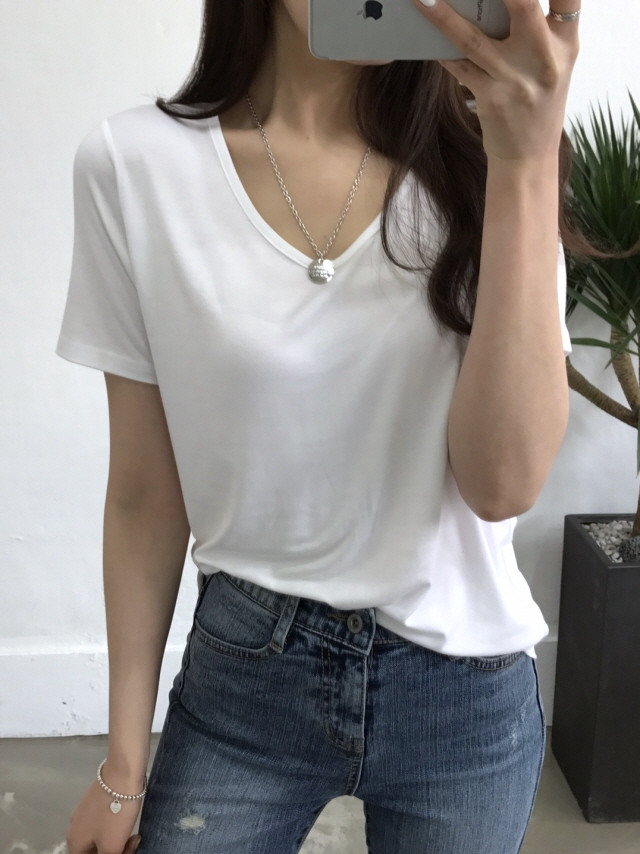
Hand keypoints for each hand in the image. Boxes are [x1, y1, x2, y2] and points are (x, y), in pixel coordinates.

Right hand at [66, 779, 141, 853]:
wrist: (122, 773)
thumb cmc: (115, 812)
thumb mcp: (111, 847)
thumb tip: (107, 853)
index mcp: (74, 842)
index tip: (124, 851)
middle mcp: (74, 828)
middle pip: (93, 850)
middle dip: (115, 850)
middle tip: (131, 843)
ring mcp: (83, 812)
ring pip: (100, 836)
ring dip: (117, 839)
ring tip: (133, 835)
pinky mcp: (95, 799)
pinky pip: (104, 821)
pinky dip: (116, 826)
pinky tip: (127, 820)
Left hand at [414, 0, 580, 162]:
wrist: (528, 157)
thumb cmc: (537, 102)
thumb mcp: (550, 63)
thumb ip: (536, 28)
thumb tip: (492, 1)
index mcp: (567, 42)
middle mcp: (544, 58)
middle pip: (521, 4)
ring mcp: (516, 80)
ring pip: (474, 38)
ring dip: (444, 15)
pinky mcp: (491, 99)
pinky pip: (459, 66)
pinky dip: (442, 49)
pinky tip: (426, 32)